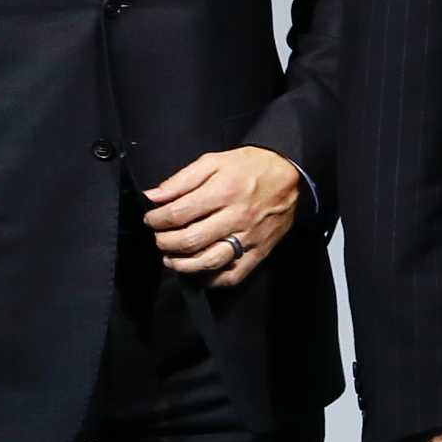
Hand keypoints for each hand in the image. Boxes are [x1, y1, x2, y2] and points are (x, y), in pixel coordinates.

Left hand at [145, 146, 302, 287]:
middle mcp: (236, 217)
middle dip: (165, 242)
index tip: (151, 219)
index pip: (178, 214)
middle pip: (190, 240)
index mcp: (224, 191)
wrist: (290, 175)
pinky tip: (199, 272)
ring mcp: (249, 237)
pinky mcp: (260, 250)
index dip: (157, 219)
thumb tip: (153, 196)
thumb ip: (182, 179)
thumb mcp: (215, 161)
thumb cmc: (251, 166)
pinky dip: (212, 280)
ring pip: (209, 261)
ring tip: (172, 258)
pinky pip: (234, 274)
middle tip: (160, 237)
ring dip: (182, 264)